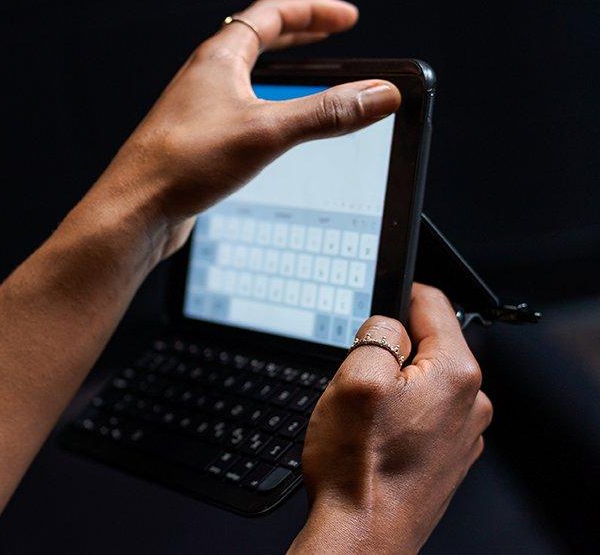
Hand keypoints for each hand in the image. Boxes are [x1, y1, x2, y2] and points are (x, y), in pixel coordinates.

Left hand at [75, 0, 402, 259]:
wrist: (133, 210)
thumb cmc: (181, 164)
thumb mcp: (268, 132)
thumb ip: (327, 113)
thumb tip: (381, 93)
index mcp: (218, 59)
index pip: (271, 15)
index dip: (313, 11)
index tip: (348, 18)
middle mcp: (204, 79)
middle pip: (257, 41)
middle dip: (300, 35)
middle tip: (334, 35)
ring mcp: (197, 110)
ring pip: (246, 78)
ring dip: (283, 74)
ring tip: (313, 81)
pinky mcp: (196, 143)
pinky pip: (239, 112)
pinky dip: (267, 110)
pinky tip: (277, 135)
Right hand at [294, 285, 492, 552]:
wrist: (363, 534)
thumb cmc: (357, 467)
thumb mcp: (353, 379)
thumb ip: (377, 334)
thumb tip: (389, 322)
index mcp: (455, 374)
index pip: (433, 304)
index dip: (399, 292)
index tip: (375, 299)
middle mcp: (471, 402)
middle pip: (428, 345)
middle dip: (390, 351)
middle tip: (355, 379)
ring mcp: (462, 433)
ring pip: (423, 383)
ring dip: (393, 388)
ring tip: (361, 418)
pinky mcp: (448, 457)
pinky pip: (422, 417)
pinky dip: (397, 418)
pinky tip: (373, 440)